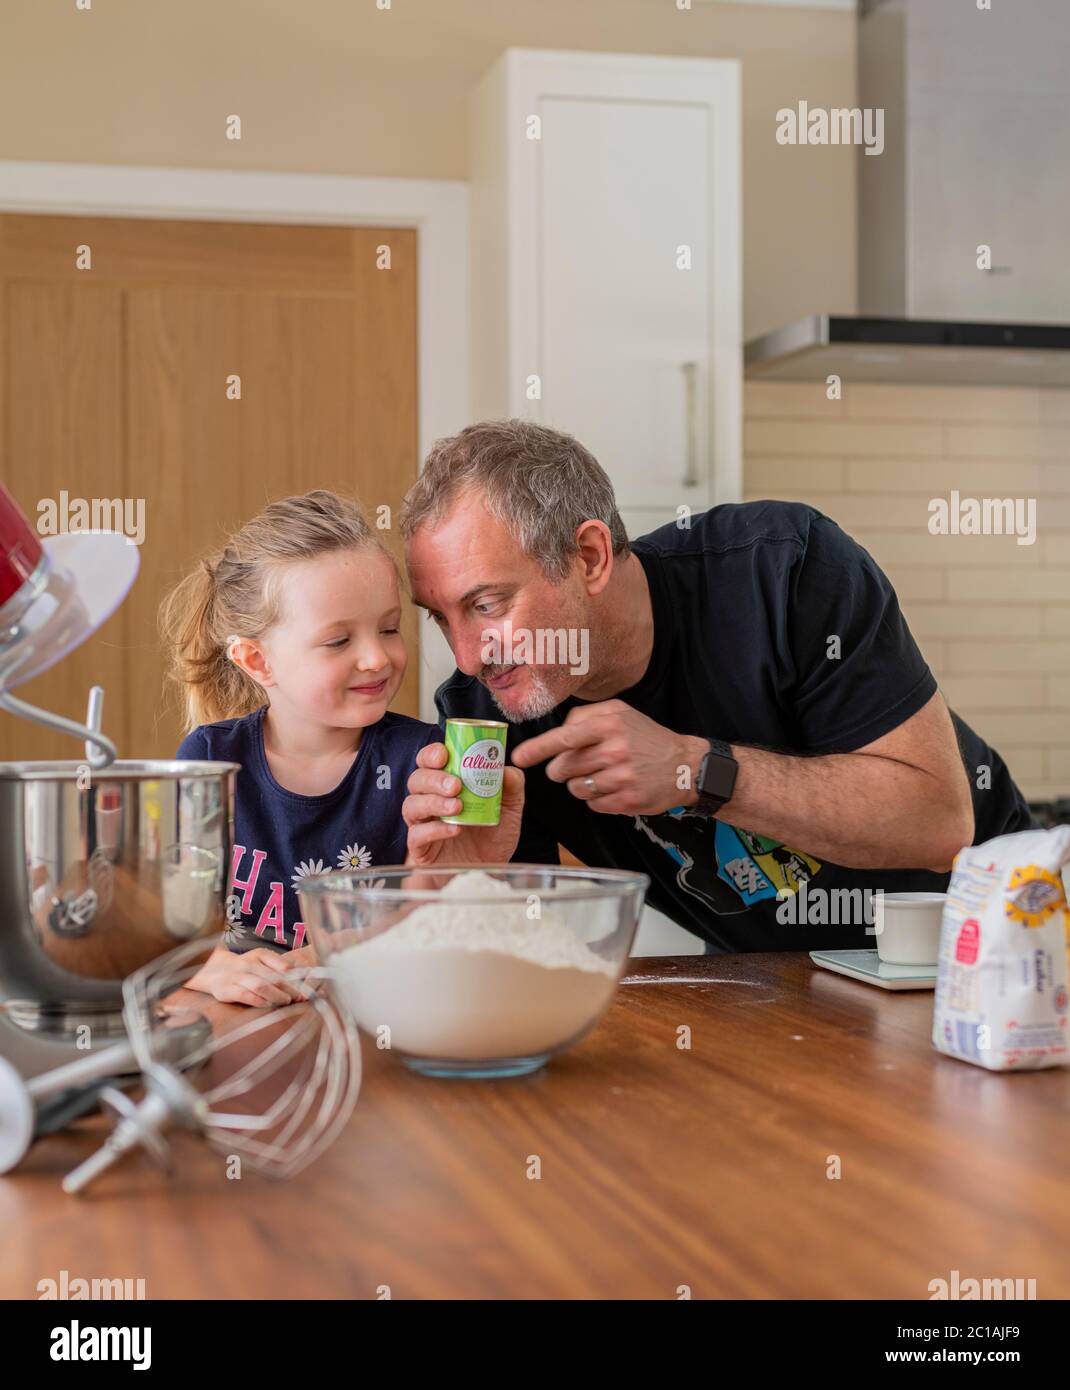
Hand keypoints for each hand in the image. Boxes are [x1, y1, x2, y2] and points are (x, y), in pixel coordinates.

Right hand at [185, 944, 313, 1006]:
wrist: (212, 971)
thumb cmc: (245, 969)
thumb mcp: (262, 961)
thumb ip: (280, 967)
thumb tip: (306, 974)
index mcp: (260, 955)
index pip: (283, 965)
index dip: (297, 977)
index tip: (307, 987)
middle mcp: (248, 964)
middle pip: (274, 976)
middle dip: (290, 989)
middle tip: (301, 998)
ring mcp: (236, 977)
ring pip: (260, 985)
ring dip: (276, 994)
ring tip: (287, 1001)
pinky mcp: (225, 990)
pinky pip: (244, 995)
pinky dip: (258, 1000)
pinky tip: (268, 1005)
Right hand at [402, 741, 524, 867]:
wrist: (491, 873)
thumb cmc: (494, 837)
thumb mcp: (510, 809)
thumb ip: (512, 787)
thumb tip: (505, 768)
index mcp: (446, 785)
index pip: (429, 762)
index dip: (431, 754)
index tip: (444, 755)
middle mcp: (430, 801)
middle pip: (416, 779)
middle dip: (434, 778)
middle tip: (456, 785)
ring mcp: (423, 825)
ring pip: (411, 805)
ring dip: (432, 802)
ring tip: (457, 807)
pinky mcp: (421, 849)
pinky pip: (416, 835)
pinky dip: (434, 830)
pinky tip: (454, 829)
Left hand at [511, 699, 701, 816]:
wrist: (686, 765)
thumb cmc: (647, 737)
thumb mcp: (620, 713)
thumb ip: (586, 716)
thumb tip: (559, 732)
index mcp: (609, 725)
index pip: (564, 738)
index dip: (537, 749)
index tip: (519, 758)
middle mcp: (614, 751)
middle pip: (563, 768)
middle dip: (562, 769)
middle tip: (581, 764)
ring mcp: (621, 778)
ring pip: (575, 788)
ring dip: (581, 784)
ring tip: (602, 775)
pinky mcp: (627, 801)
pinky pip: (593, 805)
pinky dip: (597, 799)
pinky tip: (614, 788)